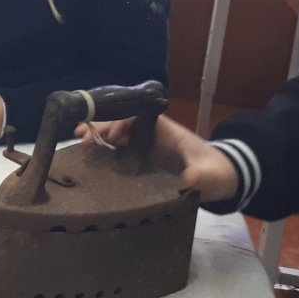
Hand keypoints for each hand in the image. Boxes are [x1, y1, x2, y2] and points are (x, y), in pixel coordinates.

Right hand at [75, 115, 239, 201]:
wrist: (220, 180)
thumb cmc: (216, 172)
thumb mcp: (211, 174)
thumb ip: (201, 175)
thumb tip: (189, 179)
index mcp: (164, 129)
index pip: (136, 117)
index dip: (120, 122)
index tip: (109, 136)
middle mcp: (150, 133)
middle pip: (120, 122)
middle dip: (100, 126)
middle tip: (82, 137)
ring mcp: (144, 145)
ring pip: (115, 134)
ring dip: (97, 135)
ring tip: (79, 142)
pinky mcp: (140, 159)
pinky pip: (117, 150)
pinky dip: (102, 150)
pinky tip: (89, 156)